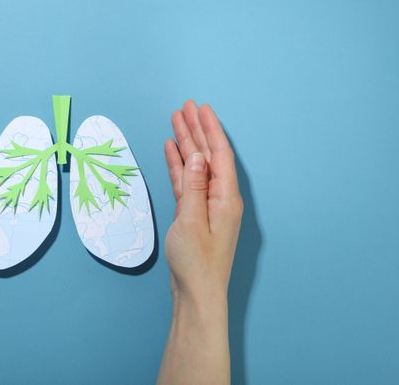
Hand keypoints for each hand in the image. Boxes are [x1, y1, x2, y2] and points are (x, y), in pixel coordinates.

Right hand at [164, 100, 242, 307]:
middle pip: (208, 155)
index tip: (201, 108)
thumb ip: (193, 186)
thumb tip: (194, 156)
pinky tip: (173, 151)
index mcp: (226, 198)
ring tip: (176, 121)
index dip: (210, 129)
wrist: (196, 292)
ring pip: (195, 166)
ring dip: (187, 143)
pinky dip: (179, 165)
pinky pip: (187, 181)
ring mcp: (207, 205)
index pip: (219, 154)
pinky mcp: (194, 213)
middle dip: (198, 130)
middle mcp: (220, 197)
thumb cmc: (196, 262)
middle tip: (186, 106)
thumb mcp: (191, 221)